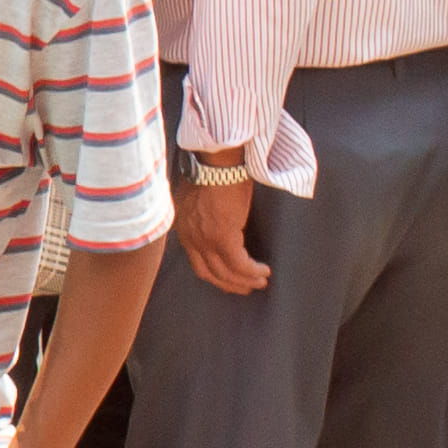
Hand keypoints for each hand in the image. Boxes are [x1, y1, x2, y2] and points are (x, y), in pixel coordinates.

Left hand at [174, 170, 267, 297]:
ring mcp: (204, 238)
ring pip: (225, 272)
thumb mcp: (198, 195)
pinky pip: (239, 264)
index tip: (228, 280)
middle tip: (246, 287)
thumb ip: (200, 213)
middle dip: (229, 283)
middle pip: (208, 272)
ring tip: (261, 281)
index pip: (195, 260)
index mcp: (183, 226)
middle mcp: (189, 236)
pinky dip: (252, 271)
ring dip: (245, 280)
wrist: (216, 160)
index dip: (213, 274)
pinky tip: (264, 271)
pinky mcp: (222, 236)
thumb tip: (213, 220)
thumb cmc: (211, 170)